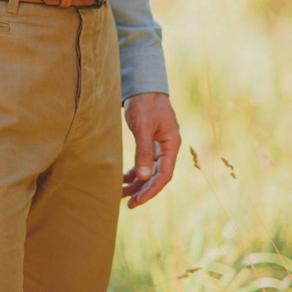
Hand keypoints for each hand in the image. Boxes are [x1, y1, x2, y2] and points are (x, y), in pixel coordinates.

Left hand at [123, 92, 179, 208]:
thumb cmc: (144, 104)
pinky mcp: (149, 143)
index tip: (139, 201)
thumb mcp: (142, 127)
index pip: (164, 175)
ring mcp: (159, 147)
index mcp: (171, 146)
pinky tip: (123, 180)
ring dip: (137, 184)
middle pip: (157, 176)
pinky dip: (134, 172)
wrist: (143, 87)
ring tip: (121, 195)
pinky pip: (143, 163)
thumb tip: (142, 177)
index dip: (152, 190)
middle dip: (143, 191)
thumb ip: (143, 151)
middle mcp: (167, 149)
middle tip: (129, 204)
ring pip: (149, 171)